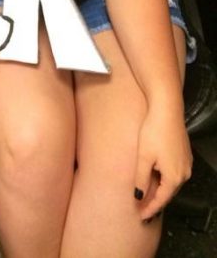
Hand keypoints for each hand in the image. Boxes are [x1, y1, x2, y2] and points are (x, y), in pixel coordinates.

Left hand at [133, 106, 191, 220]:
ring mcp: (186, 163)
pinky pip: (174, 172)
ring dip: (160, 190)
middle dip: (155, 201)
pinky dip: (165, 179)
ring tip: (147, 196)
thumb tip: (139, 196)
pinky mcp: (184, 154)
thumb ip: (141, 179)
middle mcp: (184, 173)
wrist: (167, 109)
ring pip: (172, 183)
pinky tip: (156, 177)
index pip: (161, 200)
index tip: (140, 217)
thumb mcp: (143, 157)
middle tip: (141, 209)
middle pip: (168, 193)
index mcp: (174, 177)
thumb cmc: (153, 132)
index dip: (150, 209)